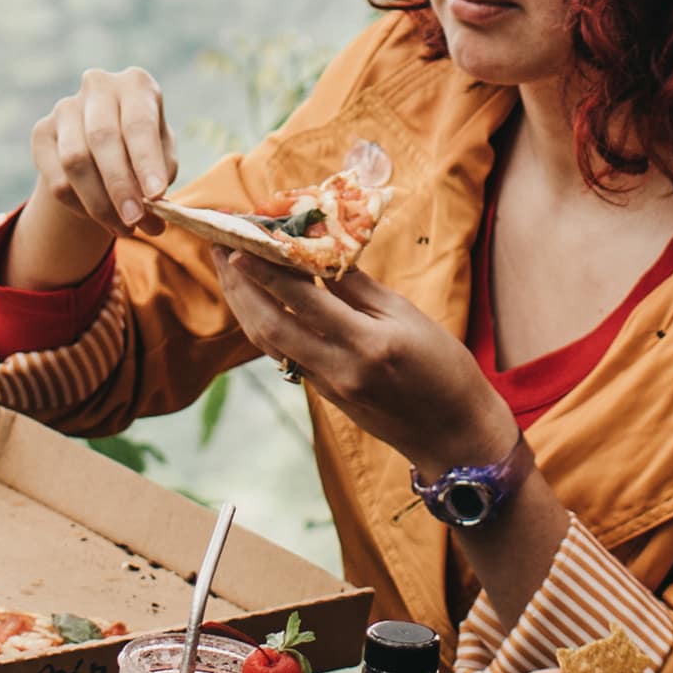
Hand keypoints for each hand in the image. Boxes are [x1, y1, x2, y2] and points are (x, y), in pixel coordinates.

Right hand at [15, 68, 176, 285]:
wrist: (104, 145)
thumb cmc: (143, 148)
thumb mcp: (163, 156)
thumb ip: (160, 175)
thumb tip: (153, 207)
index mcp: (135, 84)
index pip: (139, 123)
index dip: (146, 162)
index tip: (157, 196)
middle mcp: (98, 87)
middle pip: (102, 138)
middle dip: (119, 186)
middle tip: (135, 221)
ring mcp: (65, 107)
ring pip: (75, 161)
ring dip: (100, 203)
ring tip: (124, 229)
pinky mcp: (42, 132)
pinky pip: (57, 179)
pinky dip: (80, 206)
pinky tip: (100, 218)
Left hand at [208, 243, 513, 475]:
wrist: (453, 436)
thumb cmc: (444, 369)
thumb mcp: (409, 317)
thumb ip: (359, 288)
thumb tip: (318, 254)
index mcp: (366, 344)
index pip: (303, 299)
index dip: (267, 268)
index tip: (243, 237)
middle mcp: (337, 369)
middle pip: (269, 324)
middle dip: (239, 284)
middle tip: (219, 247)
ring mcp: (326, 387)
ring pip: (269, 342)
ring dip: (242, 305)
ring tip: (227, 270)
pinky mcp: (324, 395)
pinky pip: (284, 355)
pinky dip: (264, 325)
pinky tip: (257, 302)